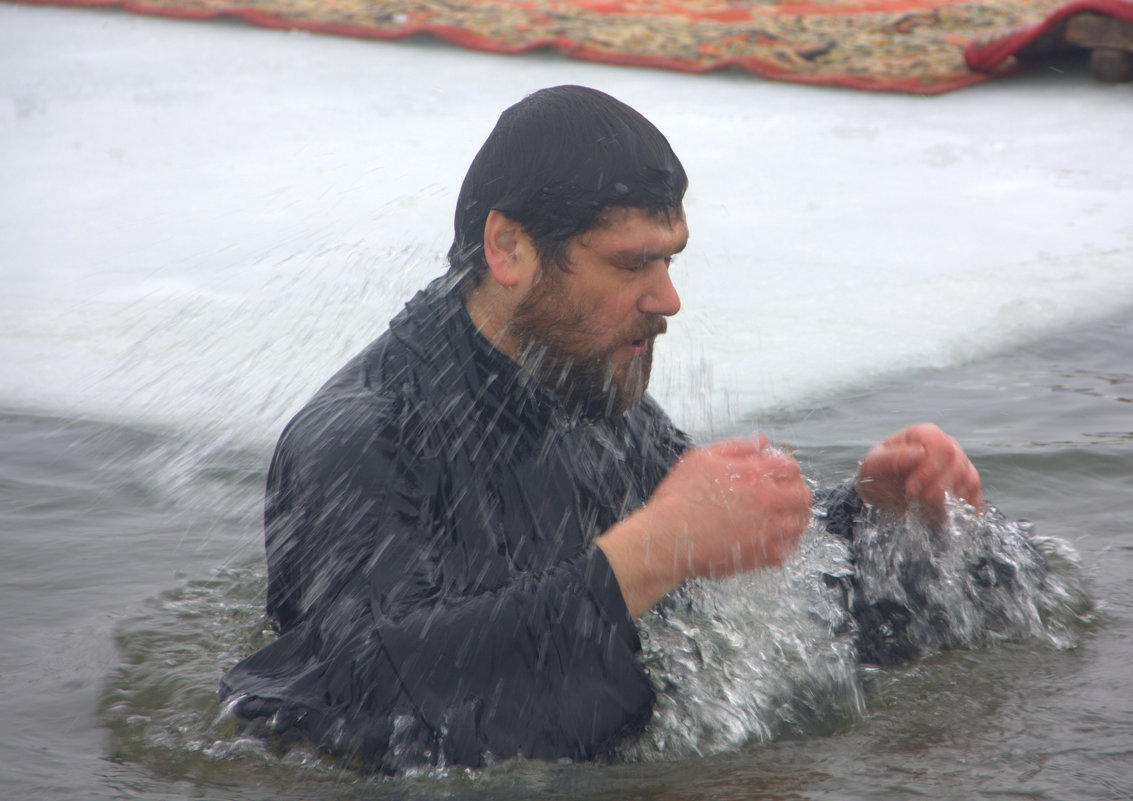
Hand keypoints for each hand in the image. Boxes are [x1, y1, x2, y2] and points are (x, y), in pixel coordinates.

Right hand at [597, 435, 811, 616]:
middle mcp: (767, 501)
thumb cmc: (679, 498)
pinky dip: (785, 544)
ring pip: (799, 523)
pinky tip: (774, 539)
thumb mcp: (702, 458)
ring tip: (783, 516)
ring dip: (794, 517)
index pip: (790, 466)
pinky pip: (788, 550)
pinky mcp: (761, 556)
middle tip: (786, 494)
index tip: (779, 471)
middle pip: (802, 495)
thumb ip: (736, 447)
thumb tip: (761, 441)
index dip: (787, 466)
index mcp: (754, 474)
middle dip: (796, 491)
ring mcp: (767, 531)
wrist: (667, 539)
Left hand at [855, 423, 981, 525]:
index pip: (941, 447)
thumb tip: (917, 454)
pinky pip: (974, 497)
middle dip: (936, 489)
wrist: (882, 491)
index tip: (911, 488)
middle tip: (914, 500)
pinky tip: (939, 513)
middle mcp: (946, 445)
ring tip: (922, 507)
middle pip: (957, 465)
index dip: (929, 470)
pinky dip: (960, 509)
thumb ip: (892, 459)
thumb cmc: (877, 474)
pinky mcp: (965, 485)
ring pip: (969, 481)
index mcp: (923, 435)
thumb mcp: (873, 466)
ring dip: (946, 501)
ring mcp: (959, 465)